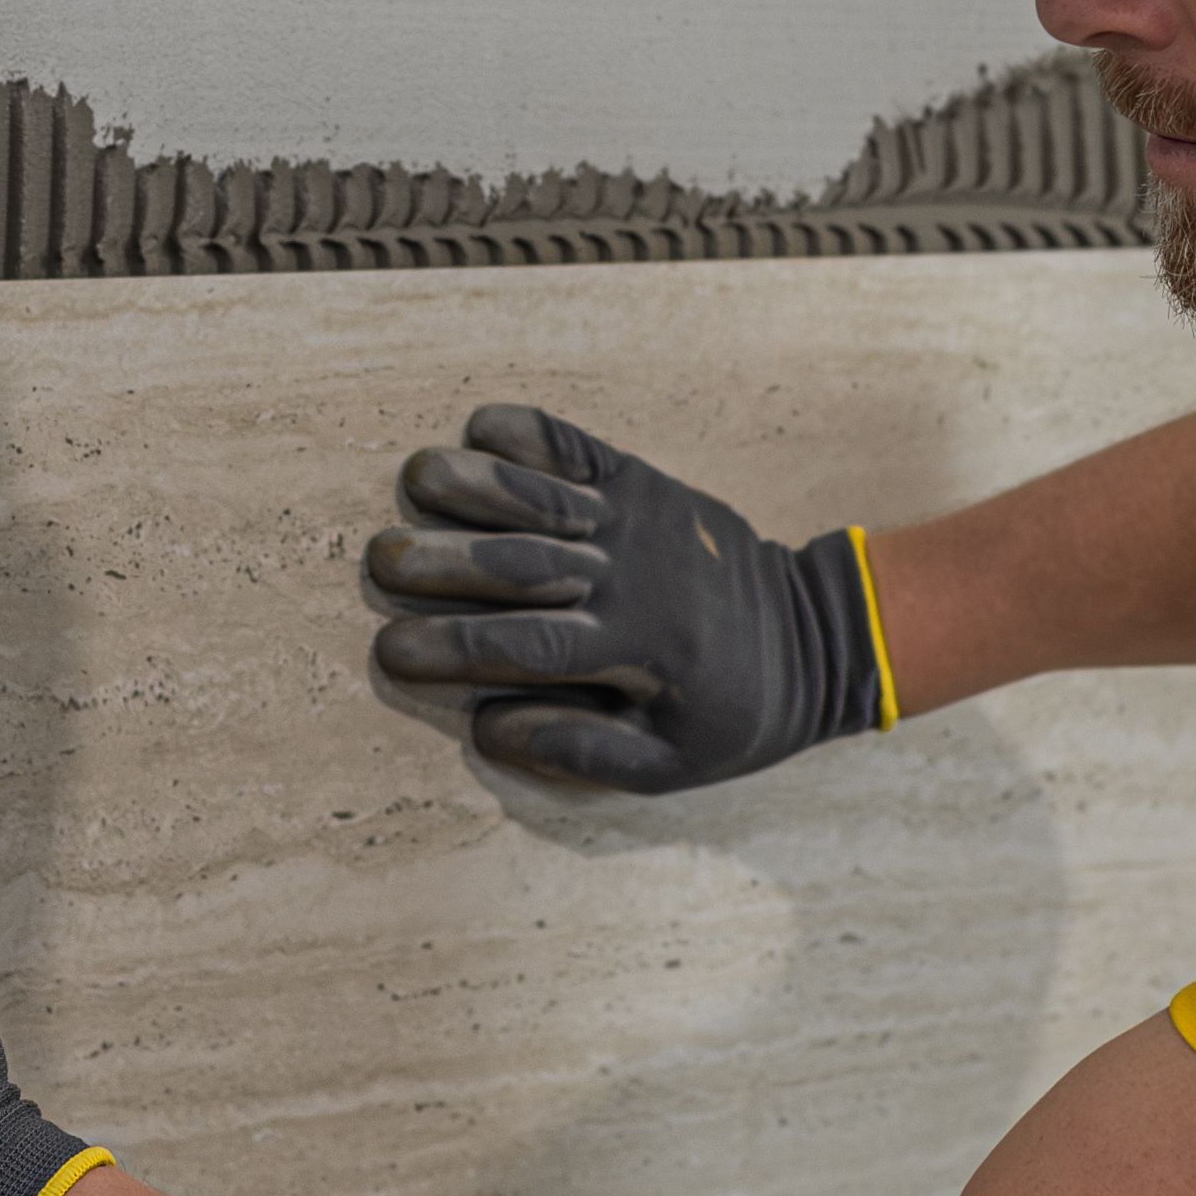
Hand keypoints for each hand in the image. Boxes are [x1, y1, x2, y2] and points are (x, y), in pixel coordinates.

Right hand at [363, 406, 893, 792]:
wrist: (816, 634)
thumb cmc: (733, 712)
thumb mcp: (670, 765)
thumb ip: (579, 749)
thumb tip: (486, 726)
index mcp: (636, 650)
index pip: (525, 648)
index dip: (451, 650)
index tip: (387, 652)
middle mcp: (632, 574)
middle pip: (522, 563)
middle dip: (443, 560)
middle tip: (379, 561)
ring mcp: (637, 518)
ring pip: (544, 495)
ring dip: (475, 482)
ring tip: (412, 478)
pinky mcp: (643, 481)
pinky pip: (578, 450)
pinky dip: (528, 434)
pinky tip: (478, 430)